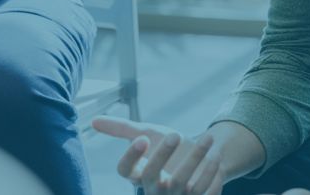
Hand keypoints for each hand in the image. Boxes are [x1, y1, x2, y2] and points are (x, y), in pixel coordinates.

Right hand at [92, 117, 227, 193]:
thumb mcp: (147, 133)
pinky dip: (210, 174)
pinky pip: (203, 192)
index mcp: (139, 173)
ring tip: (207, 138)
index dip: (131, 156)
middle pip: (152, 176)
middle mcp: (154, 189)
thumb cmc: (167, 145)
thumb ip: (122, 129)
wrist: (199, 158)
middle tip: (175, 133)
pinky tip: (216, 157)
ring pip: (181, 182)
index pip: (125, 171)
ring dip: (195, 158)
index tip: (141, 138)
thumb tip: (93, 121)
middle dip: (163, 155)